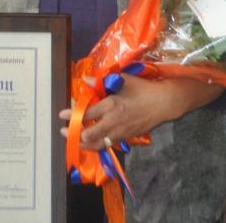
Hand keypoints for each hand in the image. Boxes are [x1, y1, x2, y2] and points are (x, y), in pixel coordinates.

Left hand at [57, 75, 223, 149]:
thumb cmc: (143, 89)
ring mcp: (120, 132)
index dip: (72, 115)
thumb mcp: (123, 80)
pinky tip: (91, 142)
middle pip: (88, 134)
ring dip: (84, 143)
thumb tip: (85, 80)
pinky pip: (108, 145)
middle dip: (74, 133)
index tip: (61, 115)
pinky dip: (97, 145)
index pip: (86, 114)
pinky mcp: (126, 138)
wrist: (163, 103)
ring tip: (75, 140)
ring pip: (97, 144)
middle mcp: (113, 121)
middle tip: (65, 130)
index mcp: (111, 105)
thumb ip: (103, 81)